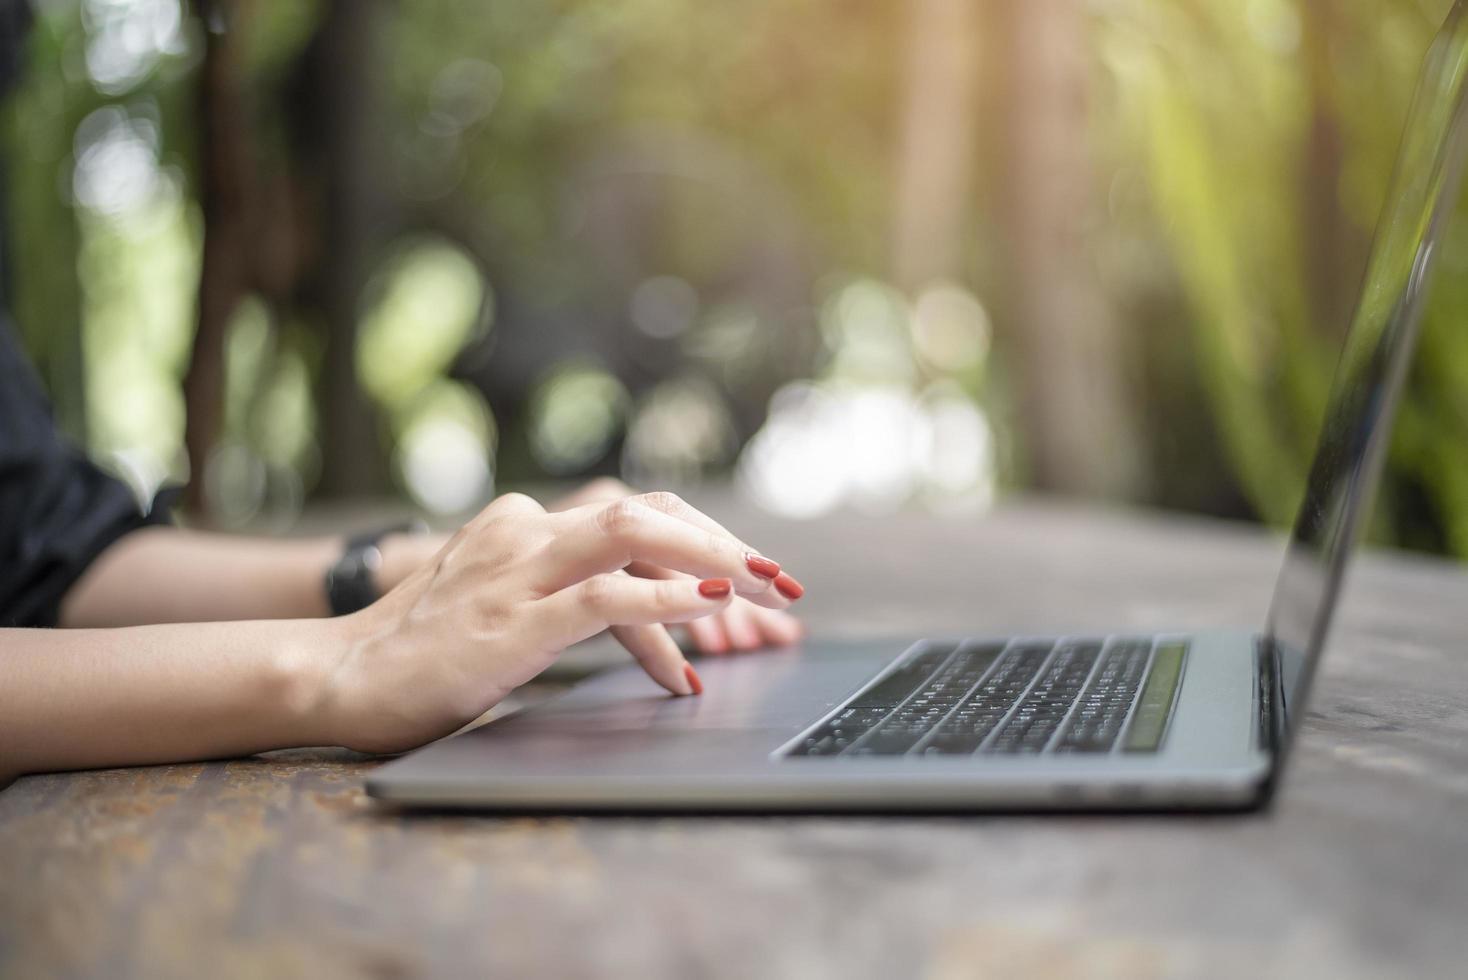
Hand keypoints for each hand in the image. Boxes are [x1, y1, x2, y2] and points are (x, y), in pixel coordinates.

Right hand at [320, 490, 799, 753]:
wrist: (335, 676)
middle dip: (727, 543)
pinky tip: (709, 609)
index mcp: (523, 523)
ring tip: (766, 592)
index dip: (703, 537)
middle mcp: (527, 531)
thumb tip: (643, 610)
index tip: (751, 576)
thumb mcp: (496, 602)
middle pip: (652, 512)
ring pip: (638, 534)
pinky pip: (606, 597)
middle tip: (783, 582)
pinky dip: (668, 602)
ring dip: (715, 560)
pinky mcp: (513, 621)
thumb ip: (554, 588)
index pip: (635, 513)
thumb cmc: (417, 652)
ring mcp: (519, 571)